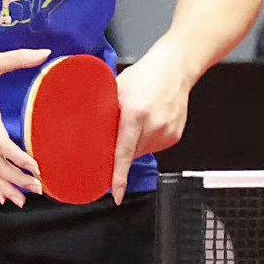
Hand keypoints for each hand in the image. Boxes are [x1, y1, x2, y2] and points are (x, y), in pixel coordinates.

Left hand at [111, 35, 192, 205]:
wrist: (176, 68)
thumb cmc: (144, 75)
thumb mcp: (117, 90)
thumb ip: (106, 112)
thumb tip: (88, 133)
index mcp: (135, 114)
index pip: (123, 152)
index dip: (119, 176)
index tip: (116, 194)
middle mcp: (153, 126)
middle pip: (131, 154)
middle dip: (120, 151)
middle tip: (118, 132)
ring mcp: (167, 132)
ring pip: (142, 152)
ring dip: (134, 145)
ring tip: (137, 121)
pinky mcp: (175, 136)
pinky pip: (154, 147)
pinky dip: (147, 140)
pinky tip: (148, 123)